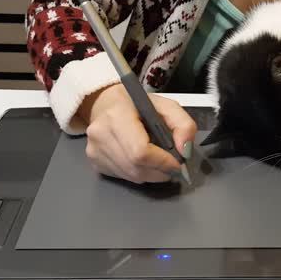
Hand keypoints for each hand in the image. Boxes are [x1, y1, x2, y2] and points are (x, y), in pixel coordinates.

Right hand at [78, 83, 196, 182]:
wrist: (103, 103)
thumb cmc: (135, 103)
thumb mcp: (165, 105)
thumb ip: (183, 124)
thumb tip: (185, 151)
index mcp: (117, 116)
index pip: (140, 152)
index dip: (163, 162)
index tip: (177, 162)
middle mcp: (101, 135)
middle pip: (137, 169)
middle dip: (161, 171)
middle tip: (172, 164)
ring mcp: (95, 151)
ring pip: (132, 177)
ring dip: (152, 174)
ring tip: (158, 161)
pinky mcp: (95, 162)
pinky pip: (123, 177)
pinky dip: (139, 173)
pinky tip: (141, 160)